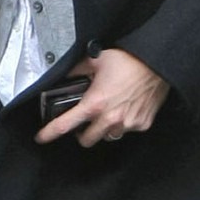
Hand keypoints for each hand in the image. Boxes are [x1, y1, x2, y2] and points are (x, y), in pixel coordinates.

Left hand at [34, 48, 168, 148]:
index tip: (41, 138)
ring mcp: (127, 124)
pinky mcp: (142, 124)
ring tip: (107, 113)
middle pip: (87, 140)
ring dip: (103, 129)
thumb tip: (66, 75)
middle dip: (82, 134)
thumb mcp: (96, 60)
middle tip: (83, 123)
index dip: (49, 133)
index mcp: (94, 104)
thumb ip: (78, 70)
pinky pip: (127, 130)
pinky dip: (123, 124)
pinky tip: (125, 109)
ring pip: (108, 136)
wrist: (158, 63)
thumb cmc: (130, 60)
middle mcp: (110, 118)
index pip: (65, 125)